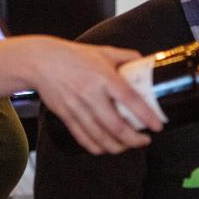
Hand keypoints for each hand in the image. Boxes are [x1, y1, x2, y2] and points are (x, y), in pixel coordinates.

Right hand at [30, 38, 161, 154]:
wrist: (41, 62)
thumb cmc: (73, 56)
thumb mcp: (103, 51)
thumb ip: (125, 56)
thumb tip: (145, 62)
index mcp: (104, 78)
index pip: (130, 100)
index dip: (146, 116)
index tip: (157, 126)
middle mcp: (91, 95)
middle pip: (116, 127)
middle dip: (134, 140)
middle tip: (145, 140)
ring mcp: (77, 108)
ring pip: (101, 137)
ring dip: (118, 147)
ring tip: (129, 145)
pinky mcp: (66, 117)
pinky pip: (83, 139)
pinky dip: (97, 147)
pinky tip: (106, 148)